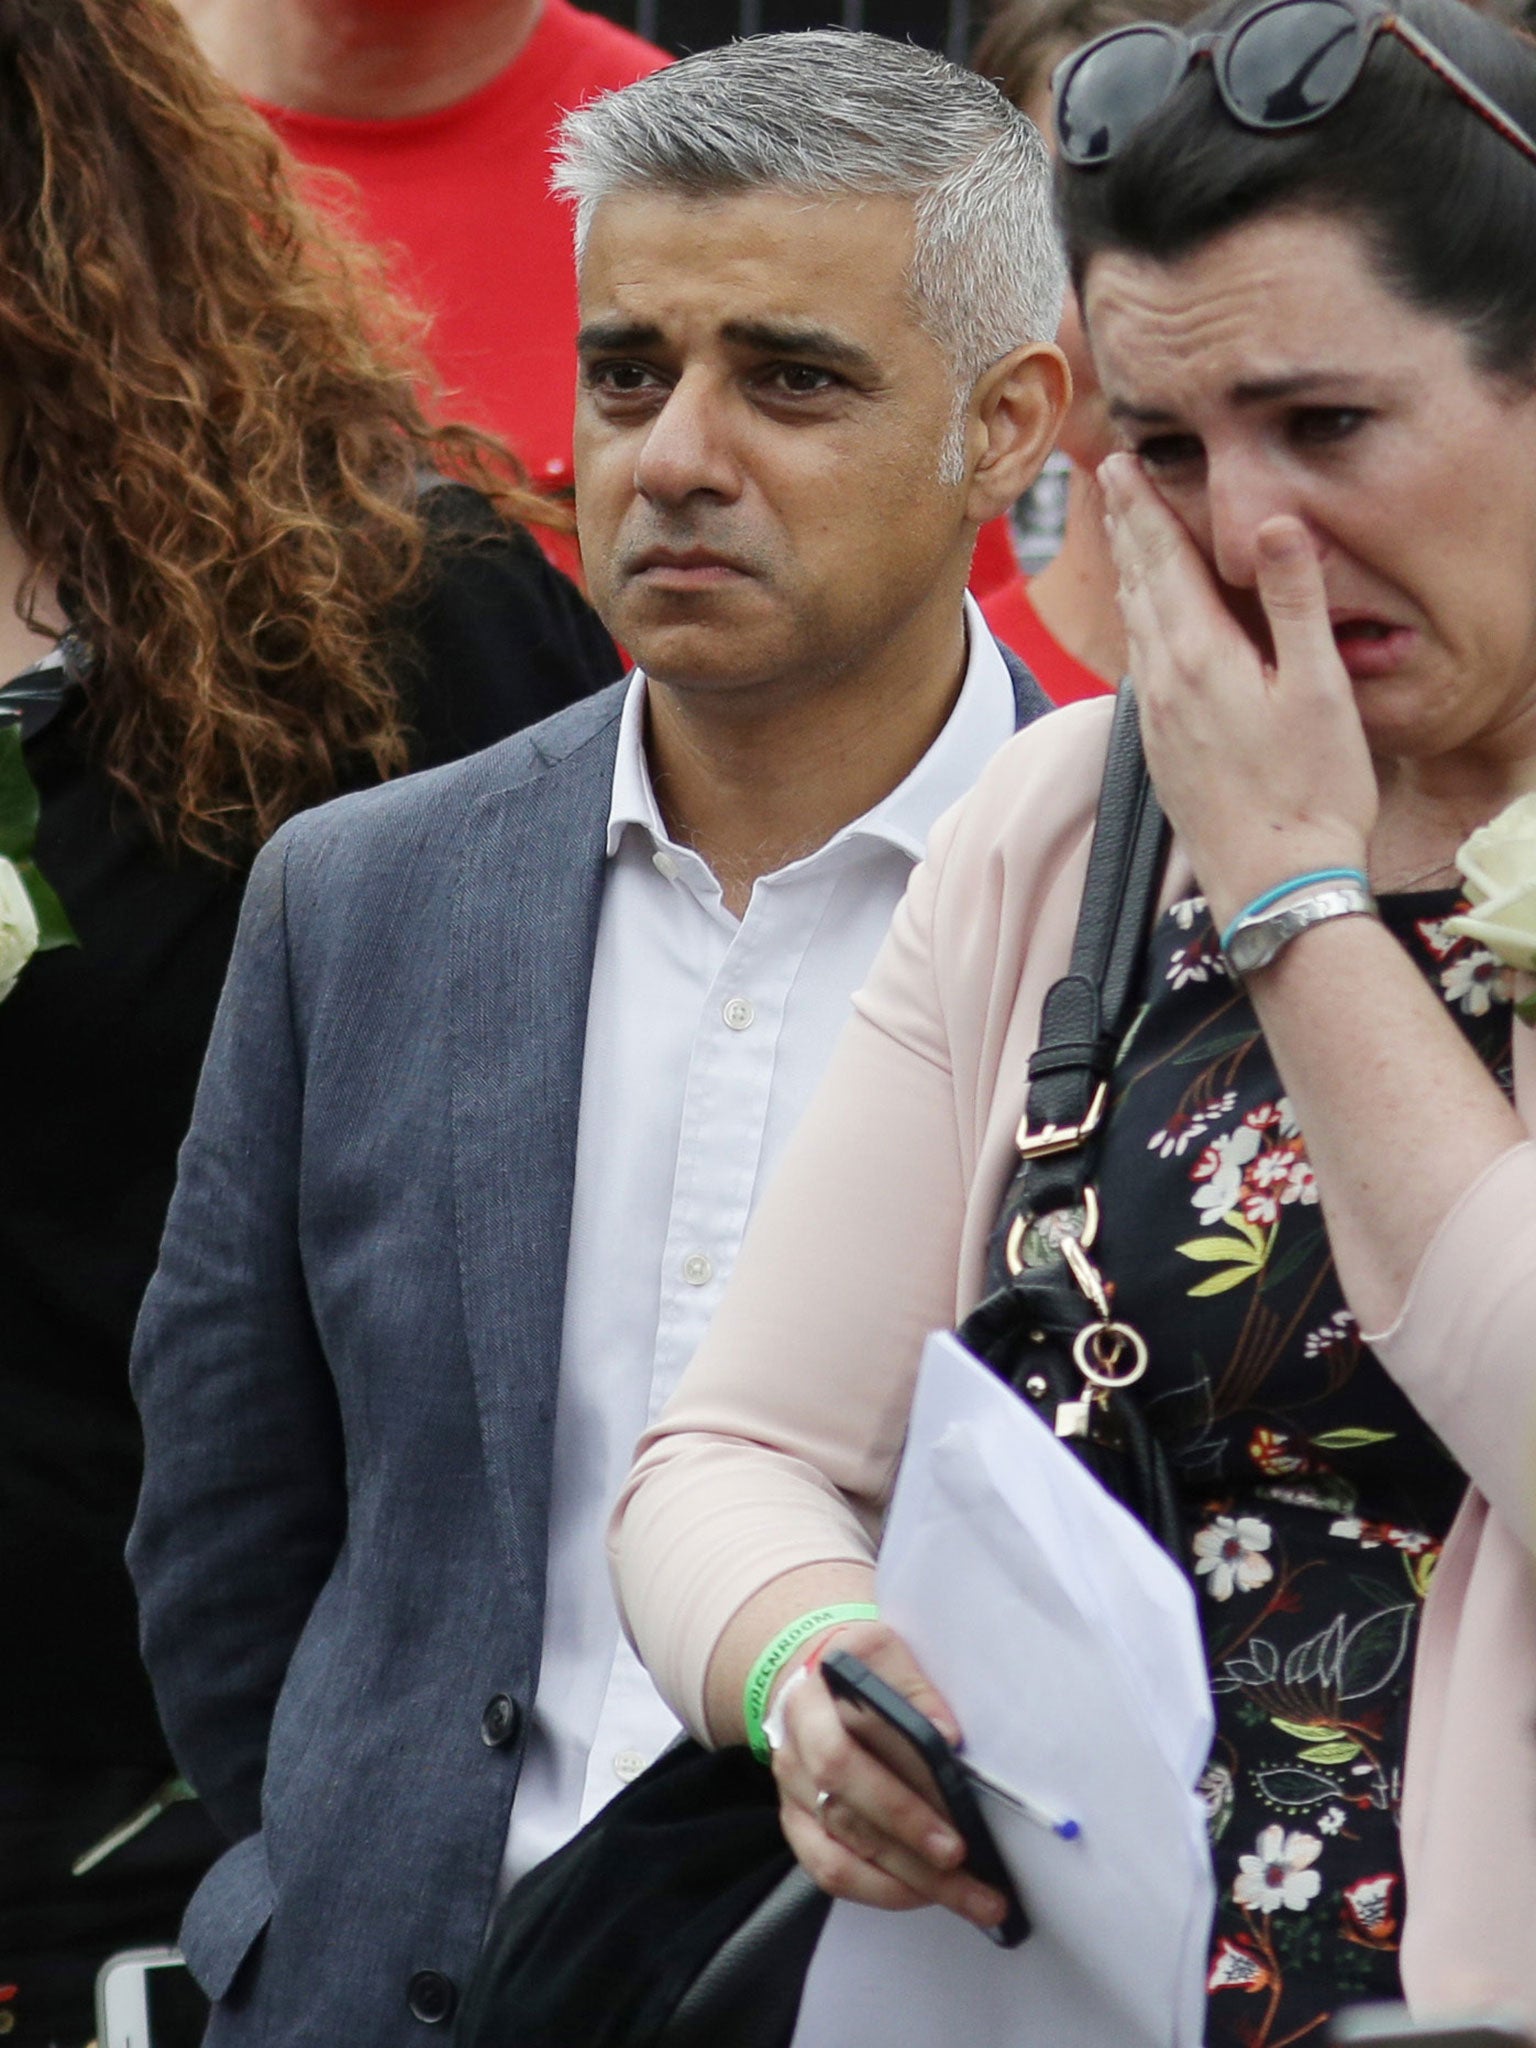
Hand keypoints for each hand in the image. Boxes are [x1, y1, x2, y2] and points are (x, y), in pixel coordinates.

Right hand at [769, 1620, 1007, 1930]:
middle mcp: (794, 1750)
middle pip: (847, 1812)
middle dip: (913, 1850)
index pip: (851, 1754)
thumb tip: (947, 1738)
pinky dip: (877, 1890)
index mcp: (813, 1699)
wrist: (805, 1674)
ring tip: (965, 1897)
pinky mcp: (796, 1824)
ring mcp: (791, 1792)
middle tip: (969, 1874)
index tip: (955, 1829)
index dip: (900, 1800)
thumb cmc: (858, 1666)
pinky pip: (829, 1872)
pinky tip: (921, 1893)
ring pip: (838, 1856)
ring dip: (905, 1884)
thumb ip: (915, 1689)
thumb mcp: (885, 1651)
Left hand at [1100, 452, 1377, 930]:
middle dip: (1125, 527)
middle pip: (1137, 584)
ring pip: (1133, 625)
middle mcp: (1164, 681)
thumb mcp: (1319, 687)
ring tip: (1121, 534)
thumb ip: (1294, 601)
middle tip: (1108, 479)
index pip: (1163, 559)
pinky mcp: (1159, 748)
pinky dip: (1138, 623)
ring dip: (1127, 572)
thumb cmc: (1309, 790)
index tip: (1120, 463)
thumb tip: (1274, 523)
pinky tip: (1144, 625)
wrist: (1272, 883)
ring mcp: (1156, 718)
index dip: (1142, 506)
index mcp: (1200, 654)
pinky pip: (1140, 665)